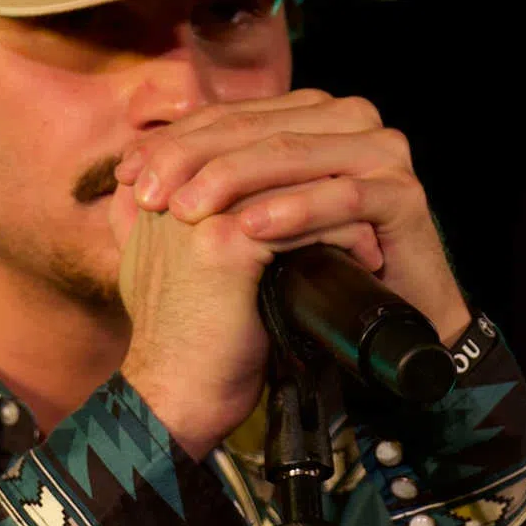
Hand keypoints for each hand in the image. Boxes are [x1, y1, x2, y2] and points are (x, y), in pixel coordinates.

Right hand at [108, 131, 385, 462]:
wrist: (175, 394)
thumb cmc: (186, 339)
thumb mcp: (173, 267)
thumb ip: (180, 224)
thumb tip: (234, 197)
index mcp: (154, 186)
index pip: (228, 130)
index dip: (285, 140)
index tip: (328, 167)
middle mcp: (168, 186)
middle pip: (260, 138)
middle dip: (317, 157)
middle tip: (361, 183)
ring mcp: (192, 209)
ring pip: (286, 174)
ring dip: (338, 193)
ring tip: (371, 220)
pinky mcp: (221, 240)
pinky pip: (301, 219)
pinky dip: (341, 232)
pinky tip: (365, 251)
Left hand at [116, 89, 472, 346]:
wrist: (369, 332)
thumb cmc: (297, 278)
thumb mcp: (233, 227)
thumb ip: (188, 189)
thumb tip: (120, 169)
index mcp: (308, 116)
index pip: (231, 116)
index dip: (173, 143)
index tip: (125, 175)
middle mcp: (347, 122)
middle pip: (257, 129)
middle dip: (192, 159)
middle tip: (147, 195)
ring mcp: (381, 154)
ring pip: (292, 155)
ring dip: (233, 180)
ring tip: (186, 211)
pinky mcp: (404, 195)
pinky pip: (342, 197)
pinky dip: (293, 210)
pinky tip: (250, 229)